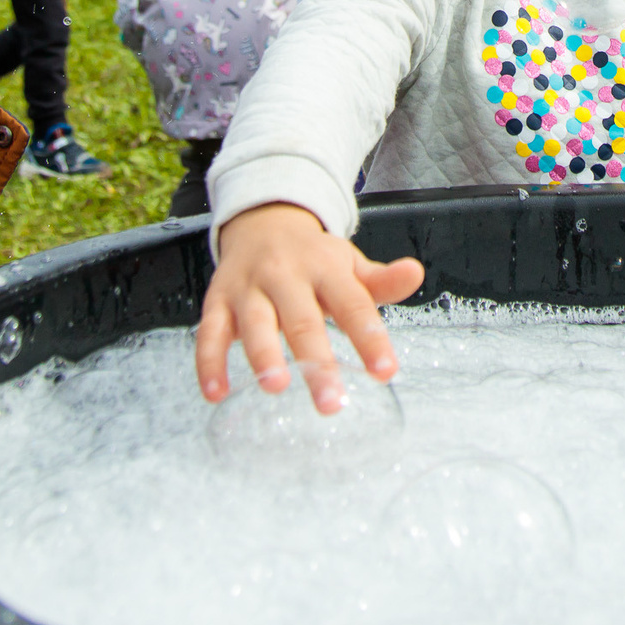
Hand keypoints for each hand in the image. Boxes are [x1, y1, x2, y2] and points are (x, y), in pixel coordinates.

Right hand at [194, 203, 424, 410]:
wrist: (261, 221)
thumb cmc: (313, 258)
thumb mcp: (349, 265)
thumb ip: (381, 281)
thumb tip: (415, 273)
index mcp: (325, 268)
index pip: (353, 304)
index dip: (369, 337)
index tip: (385, 372)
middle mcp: (286, 275)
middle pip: (302, 320)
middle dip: (316, 361)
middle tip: (331, 402)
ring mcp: (249, 287)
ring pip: (255, 322)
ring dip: (263, 354)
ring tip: (275, 386)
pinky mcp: (218, 301)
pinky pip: (209, 332)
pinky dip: (209, 362)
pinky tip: (216, 393)